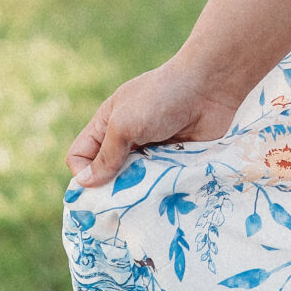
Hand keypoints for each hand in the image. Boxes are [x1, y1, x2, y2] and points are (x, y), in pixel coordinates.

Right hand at [66, 56, 240, 190]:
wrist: (211, 87)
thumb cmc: (162, 98)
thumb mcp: (125, 123)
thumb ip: (106, 155)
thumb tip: (84, 184)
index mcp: (108, 124)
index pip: (80, 156)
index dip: (83, 173)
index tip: (98, 187)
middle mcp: (127, 139)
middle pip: (107, 175)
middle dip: (111, 190)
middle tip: (122, 203)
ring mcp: (151, 151)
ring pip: (134, 184)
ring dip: (138, 193)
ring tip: (146, 199)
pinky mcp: (173, 161)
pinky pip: (159, 184)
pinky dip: (159, 191)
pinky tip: (163, 198)